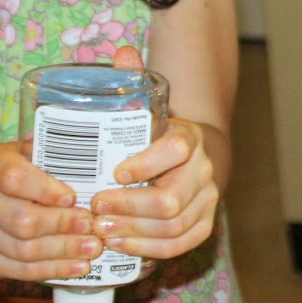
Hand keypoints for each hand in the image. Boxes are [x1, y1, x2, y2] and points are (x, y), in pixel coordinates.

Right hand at [0, 141, 100, 281]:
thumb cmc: (20, 174)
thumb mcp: (30, 154)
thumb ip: (52, 154)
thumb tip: (89, 155)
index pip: (14, 178)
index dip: (46, 190)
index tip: (73, 198)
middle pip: (22, 220)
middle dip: (62, 225)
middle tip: (92, 226)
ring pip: (24, 249)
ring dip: (63, 251)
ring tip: (93, 248)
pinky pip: (20, 270)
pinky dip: (53, 270)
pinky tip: (78, 266)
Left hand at [89, 44, 220, 260]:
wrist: (196, 159)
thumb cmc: (158, 134)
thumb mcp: (149, 106)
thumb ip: (133, 81)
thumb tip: (122, 53)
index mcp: (189, 138)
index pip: (176, 148)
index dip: (146, 163)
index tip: (113, 172)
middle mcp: (203, 171)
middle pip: (171, 198)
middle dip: (129, 207)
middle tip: (95, 209)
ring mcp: (207, 201)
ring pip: (174, 225)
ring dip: (135, 232)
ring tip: (101, 231)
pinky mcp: (203, 225)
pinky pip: (180, 244)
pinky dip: (149, 249)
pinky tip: (121, 246)